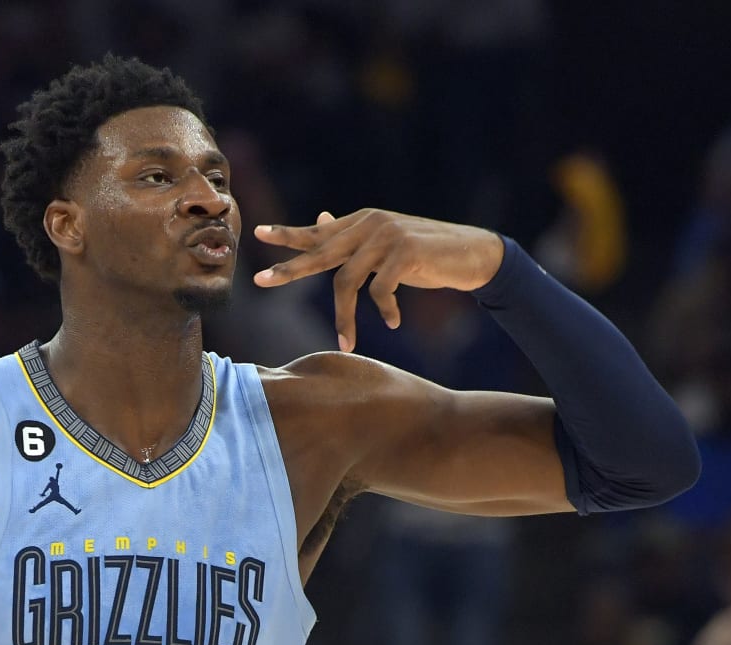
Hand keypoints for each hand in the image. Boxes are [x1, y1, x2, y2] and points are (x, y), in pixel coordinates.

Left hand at [252, 208, 505, 350]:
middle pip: (320, 252)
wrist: (473, 254)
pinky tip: (393, 322)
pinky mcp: (405, 251)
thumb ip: (353, 238)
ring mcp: (386, 235)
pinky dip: (384, 310)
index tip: (258, 233)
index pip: (318, 232)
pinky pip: (379, 289)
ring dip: (345, 317)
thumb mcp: (385, 245)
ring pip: (347, 280)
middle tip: (261, 281)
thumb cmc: (425, 254)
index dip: (288, 235)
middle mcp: (370, 223)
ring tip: (347, 341)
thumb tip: (322, 217)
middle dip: (290, 270)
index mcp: (362, 222)